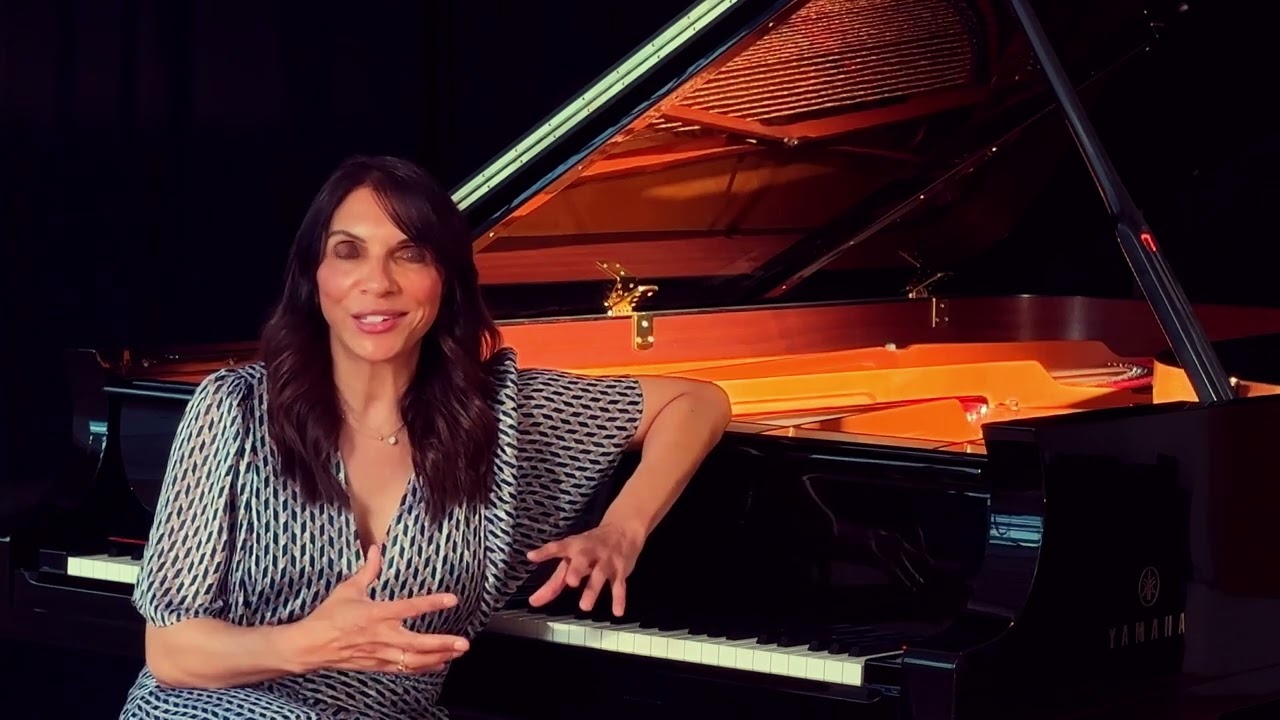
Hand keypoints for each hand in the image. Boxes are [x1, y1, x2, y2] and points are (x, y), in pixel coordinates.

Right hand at [285, 544, 468, 673]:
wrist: (310, 646)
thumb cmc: (328, 616)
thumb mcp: (348, 589)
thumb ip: (367, 570)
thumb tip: (375, 549)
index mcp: (377, 613)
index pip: (410, 608)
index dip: (432, 603)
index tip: (452, 599)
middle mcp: (382, 635)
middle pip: (418, 643)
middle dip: (443, 644)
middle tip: (464, 643)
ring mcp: (380, 653)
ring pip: (414, 660)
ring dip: (438, 657)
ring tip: (457, 653)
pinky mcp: (377, 665)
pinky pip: (404, 669)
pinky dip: (423, 667)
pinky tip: (439, 664)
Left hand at [525, 522, 644, 615]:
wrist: (623, 529)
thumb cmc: (590, 547)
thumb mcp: (573, 558)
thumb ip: (554, 581)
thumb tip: (534, 601)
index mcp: (574, 546)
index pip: (558, 547)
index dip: (545, 552)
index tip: (532, 556)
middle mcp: (589, 552)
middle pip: (582, 559)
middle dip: (576, 570)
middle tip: (570, 582)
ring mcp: (606, 560)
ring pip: (600, 574)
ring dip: (592, 590)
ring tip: (585, 607)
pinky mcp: (620, 570)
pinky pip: (620, 585)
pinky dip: (619, 598)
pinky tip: (617, 612)